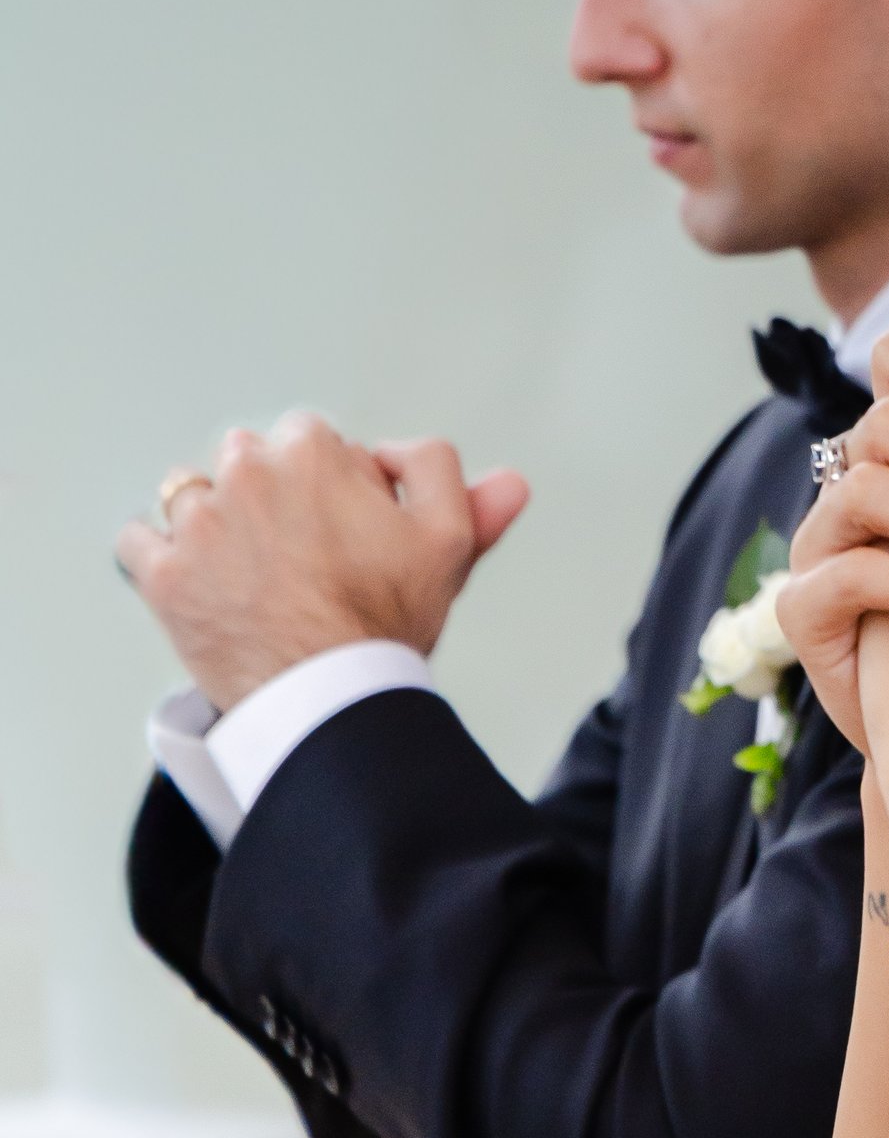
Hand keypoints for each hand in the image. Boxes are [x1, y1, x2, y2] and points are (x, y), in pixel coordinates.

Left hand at [117, 414, 529, 711]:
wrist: (326, 699)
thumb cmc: (387, 621)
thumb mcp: (450, 544)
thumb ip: (458, 487)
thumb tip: (500, 474)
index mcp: (311, 449)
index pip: (309, 439)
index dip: (332, 482)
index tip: (344, 527)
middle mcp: (244, 472)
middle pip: (247, 461)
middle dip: (269, 495)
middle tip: (300, 555)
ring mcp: (196, 523)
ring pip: (191, 496)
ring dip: (213, 523)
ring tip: (250, 574)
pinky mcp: (161, 574)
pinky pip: (139, 541)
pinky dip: (160, 558)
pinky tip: (197, 583)